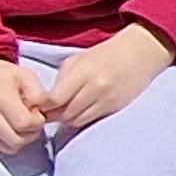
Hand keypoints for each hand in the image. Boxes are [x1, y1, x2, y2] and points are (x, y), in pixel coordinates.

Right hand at [0, 57, 45, 156]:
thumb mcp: (23, 75)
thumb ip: (38, 93)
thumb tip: (42, 112)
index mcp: (0, 97)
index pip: (25, 124)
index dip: (36, 122)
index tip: (36, 115)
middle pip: (16, 141)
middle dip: (29, 134)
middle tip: (29, 123)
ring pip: (6, 148)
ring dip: (17, 140)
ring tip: (16, 125)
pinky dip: (3, 141)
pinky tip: (4, 128)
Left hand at [39, 23, 174, 137]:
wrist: (140, 54)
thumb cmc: (105, 55)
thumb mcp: (78, 60)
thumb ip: (62, 79)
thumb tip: (44, 100)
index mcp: (83, 71)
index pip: (55, 99)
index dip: (41, 106)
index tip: (36, 105)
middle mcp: (95, 88)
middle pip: (64, 113)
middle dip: (51, 114)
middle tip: (45, 112)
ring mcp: (106, 100)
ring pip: (75, 120)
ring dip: (65, 119)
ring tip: (62, 111)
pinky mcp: (114, 108)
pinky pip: (88, 120)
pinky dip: (79, 119)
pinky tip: (77, 111)